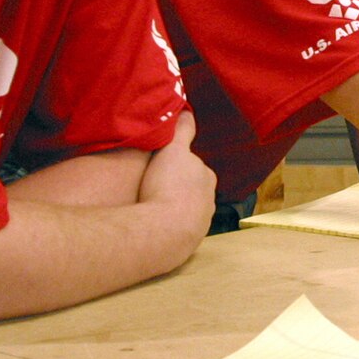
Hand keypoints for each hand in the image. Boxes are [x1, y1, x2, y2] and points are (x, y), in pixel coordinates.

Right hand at [138, 110, 218, 238]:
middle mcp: (209, 203)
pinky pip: (176, 232)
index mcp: (207, 178)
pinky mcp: (186, 246)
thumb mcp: (172, 149)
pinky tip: (152, 227)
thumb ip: (182, 130)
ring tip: (150, 209)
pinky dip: (167, 228)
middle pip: (191, 191)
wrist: (163, 232)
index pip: (194, 168)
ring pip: (185, 213)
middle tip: (153, 188)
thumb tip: (187, 111)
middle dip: (177, 189)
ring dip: (172, 210)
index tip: (161, 168)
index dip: (177, 166)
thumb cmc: (166, 186)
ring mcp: (199, 227)